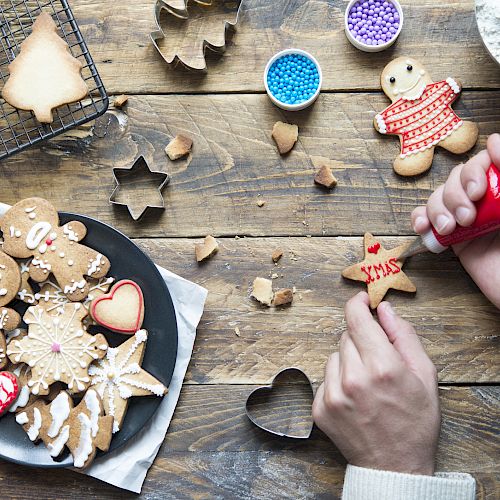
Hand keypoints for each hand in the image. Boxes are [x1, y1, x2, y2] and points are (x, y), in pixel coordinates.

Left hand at [312, 292, 439, 474]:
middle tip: (377, 360)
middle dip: (361, 340)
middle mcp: (352, 378)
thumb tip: (385, 309)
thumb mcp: (424, 376)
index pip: (357, 319)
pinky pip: (325, 377)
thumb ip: (404, 336)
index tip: (361, 300)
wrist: (394, 467)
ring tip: (366, 384)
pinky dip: (337, 381)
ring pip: (334, 356)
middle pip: (346, 336)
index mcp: (382, 367)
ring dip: (348, 361)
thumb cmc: (415, 423)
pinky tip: (354, 398)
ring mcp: (332, 394)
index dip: (357, 304)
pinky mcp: (319, 408)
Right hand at [411, 133, 499, 307]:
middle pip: (455, 178)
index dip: (473, 170)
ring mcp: (467, 219)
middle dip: (454, 195)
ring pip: (438, 197)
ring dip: (437, 210)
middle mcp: (485, 200)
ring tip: (449, 228)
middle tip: (467, 217)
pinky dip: (420, 220)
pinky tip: (424, 227)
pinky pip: (426, 220)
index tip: (478, 190)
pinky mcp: (452, 240)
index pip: (480, 163)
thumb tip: (496, 141)